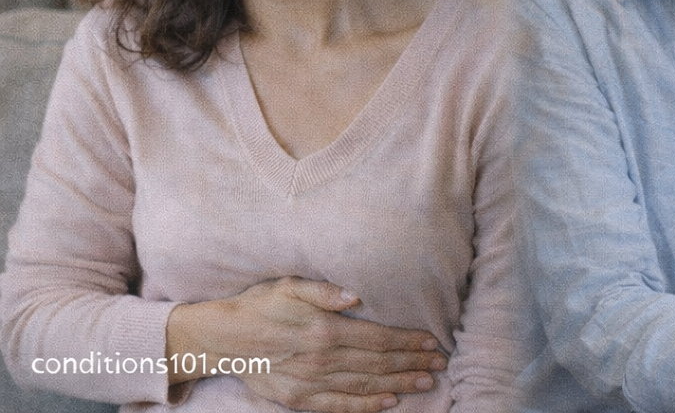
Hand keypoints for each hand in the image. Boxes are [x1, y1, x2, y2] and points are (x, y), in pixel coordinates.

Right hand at [167, 277, 446, 412]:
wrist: (222, 339)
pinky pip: (340, 406)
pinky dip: (366, 406)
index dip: (406, 341)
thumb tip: (355, 295)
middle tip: (439, 363)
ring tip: (424, 383)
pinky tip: (388, 403)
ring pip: (364, 385)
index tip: (431, 342)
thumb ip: (323, 291)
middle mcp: (322, 359)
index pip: (377, 338)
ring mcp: (311, 383)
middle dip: (411, 363)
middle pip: (376, 363)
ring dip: (397, 384)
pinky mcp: (299, 400)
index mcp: (324, 329)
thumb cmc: (259, 305)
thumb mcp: (289, 286)